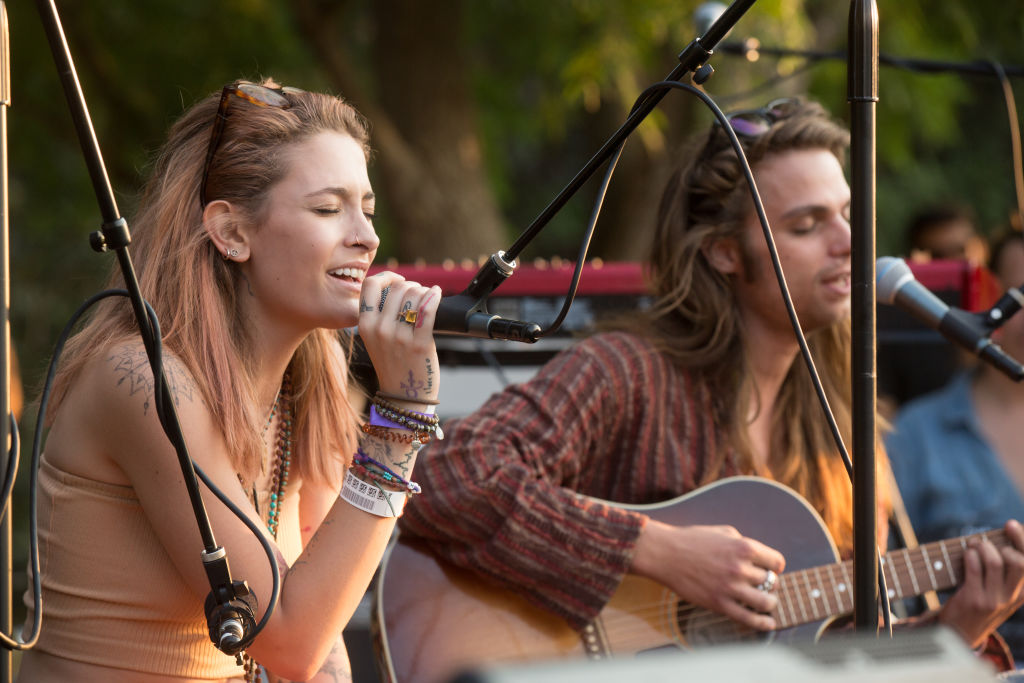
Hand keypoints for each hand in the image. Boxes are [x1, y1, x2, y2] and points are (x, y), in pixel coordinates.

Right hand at [358, 272, 441, 405]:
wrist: (403, 396)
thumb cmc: (393, 364)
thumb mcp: (375, 339)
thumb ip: (379, 315)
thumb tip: (398, 287)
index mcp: (365, 325)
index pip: (370, 285)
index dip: (387, 277)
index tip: (399, 280)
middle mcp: (379, 329)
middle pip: (398, 288)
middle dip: (412, 286)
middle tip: (419, 295)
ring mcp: (398, 337)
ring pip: (413, 294)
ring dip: (424, 292)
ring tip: (428, 299)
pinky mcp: (419, 343)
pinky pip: (427, 309)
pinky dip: (434, 296)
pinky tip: (437, 294)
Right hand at [630, 520, 785, 630]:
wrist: (665, 553)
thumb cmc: (692, 540)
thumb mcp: (723, 531)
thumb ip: (743, 543)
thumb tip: (759, 557)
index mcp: (744, 547)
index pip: (777, 562)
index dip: (775, 566)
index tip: (771, 569)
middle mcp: (741, 568)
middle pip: (772, 582)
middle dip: (770, 584)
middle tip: (763, 585)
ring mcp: (731, 588)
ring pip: (766, 602)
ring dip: (770, 603)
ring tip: (766, 602)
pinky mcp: (719, 604)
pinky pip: (749, 619)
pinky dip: (763, 623)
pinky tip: (768, 623)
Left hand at [939, 519, 1023, 648]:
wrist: (961, 633)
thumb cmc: (980, 604)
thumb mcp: (1001, 592)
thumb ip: (1006, 572)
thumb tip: (1002, 537)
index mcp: (1023, 593)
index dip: (1022, 540)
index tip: (1011, 524)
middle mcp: (1012, 597)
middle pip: (1019, 562)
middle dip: (1003, 541)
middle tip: (988, 538)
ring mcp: (994, 600)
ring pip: (996, 562)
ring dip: (983, 546)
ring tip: (974, 544)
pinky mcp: (974, 599)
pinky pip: (974, 568)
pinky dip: (970, 554)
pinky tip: (967, 553)